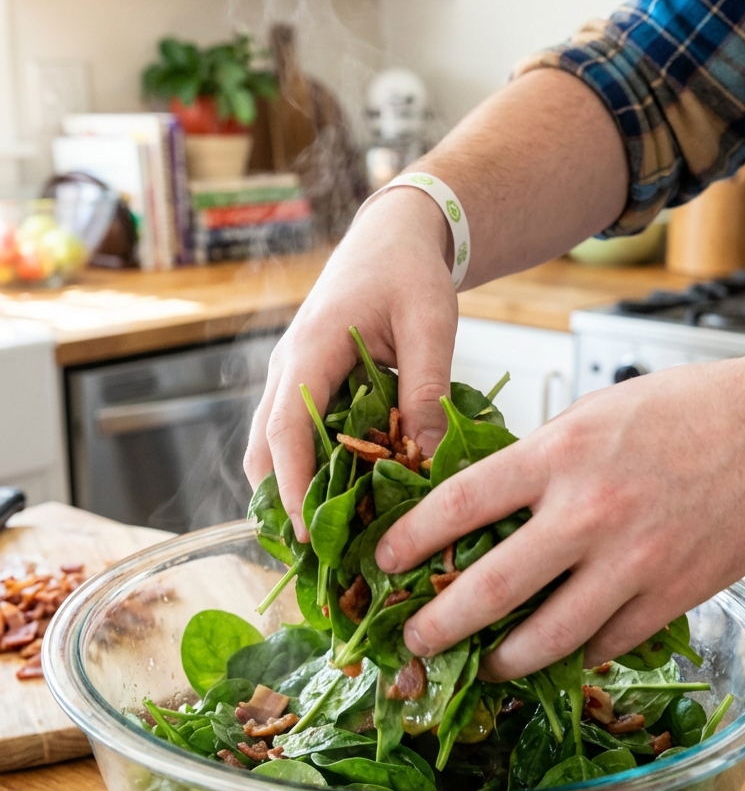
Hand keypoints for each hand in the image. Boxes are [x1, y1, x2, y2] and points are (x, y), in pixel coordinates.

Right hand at [244, 189, 456, 541]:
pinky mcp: (307, 382)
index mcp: (312, 347)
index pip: (286, 426)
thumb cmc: (411, 272)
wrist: (395, 236)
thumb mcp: (432, 324)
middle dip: (281, 501)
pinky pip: (294, 434)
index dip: (291, 483)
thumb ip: (426, 387)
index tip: (303, 530)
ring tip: (329, 537)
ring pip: (272, 444)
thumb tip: (425, 455)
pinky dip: (308, 469)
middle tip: (313, 554)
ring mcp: (292, 374)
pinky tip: (344, 498)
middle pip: (264, 446)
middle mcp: (289, 365)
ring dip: (292, 489)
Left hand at [375, 340, 744, 678]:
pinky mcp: (669, 597)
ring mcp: (631, 563)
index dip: (408, 540)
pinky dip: (578, 652)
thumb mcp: (593, 414)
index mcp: (558, 455)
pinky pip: (605, 644)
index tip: (381, 561)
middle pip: (488, 589)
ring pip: (546, 638)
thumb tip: (484, 505)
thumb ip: (537, 460)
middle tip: (414, 641)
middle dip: (438, 625)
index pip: (458, 505)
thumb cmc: (685, 409)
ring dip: (504, 660)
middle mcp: (587, 512)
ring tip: (485, 665)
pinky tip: (564, 650)